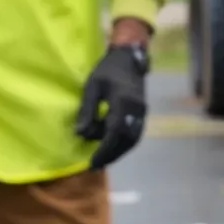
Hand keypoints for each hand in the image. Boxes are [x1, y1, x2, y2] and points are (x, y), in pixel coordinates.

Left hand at [74, 45, 147, 169]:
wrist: (129, 58)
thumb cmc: (106, 70)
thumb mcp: (92, 86)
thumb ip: (87, 110)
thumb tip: (80, 134)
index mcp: (123, 100)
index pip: (115, 131)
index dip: (104, 149)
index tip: (92, 162)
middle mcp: (137, 109)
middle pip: (126, 140)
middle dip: (110, 154)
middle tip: (95, 165)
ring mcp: (142, 112)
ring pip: (132, 140)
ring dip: (117, 151)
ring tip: (102, 159)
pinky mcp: (143, 114)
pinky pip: (134, 134)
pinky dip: (123, 144)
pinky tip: (111, 146)